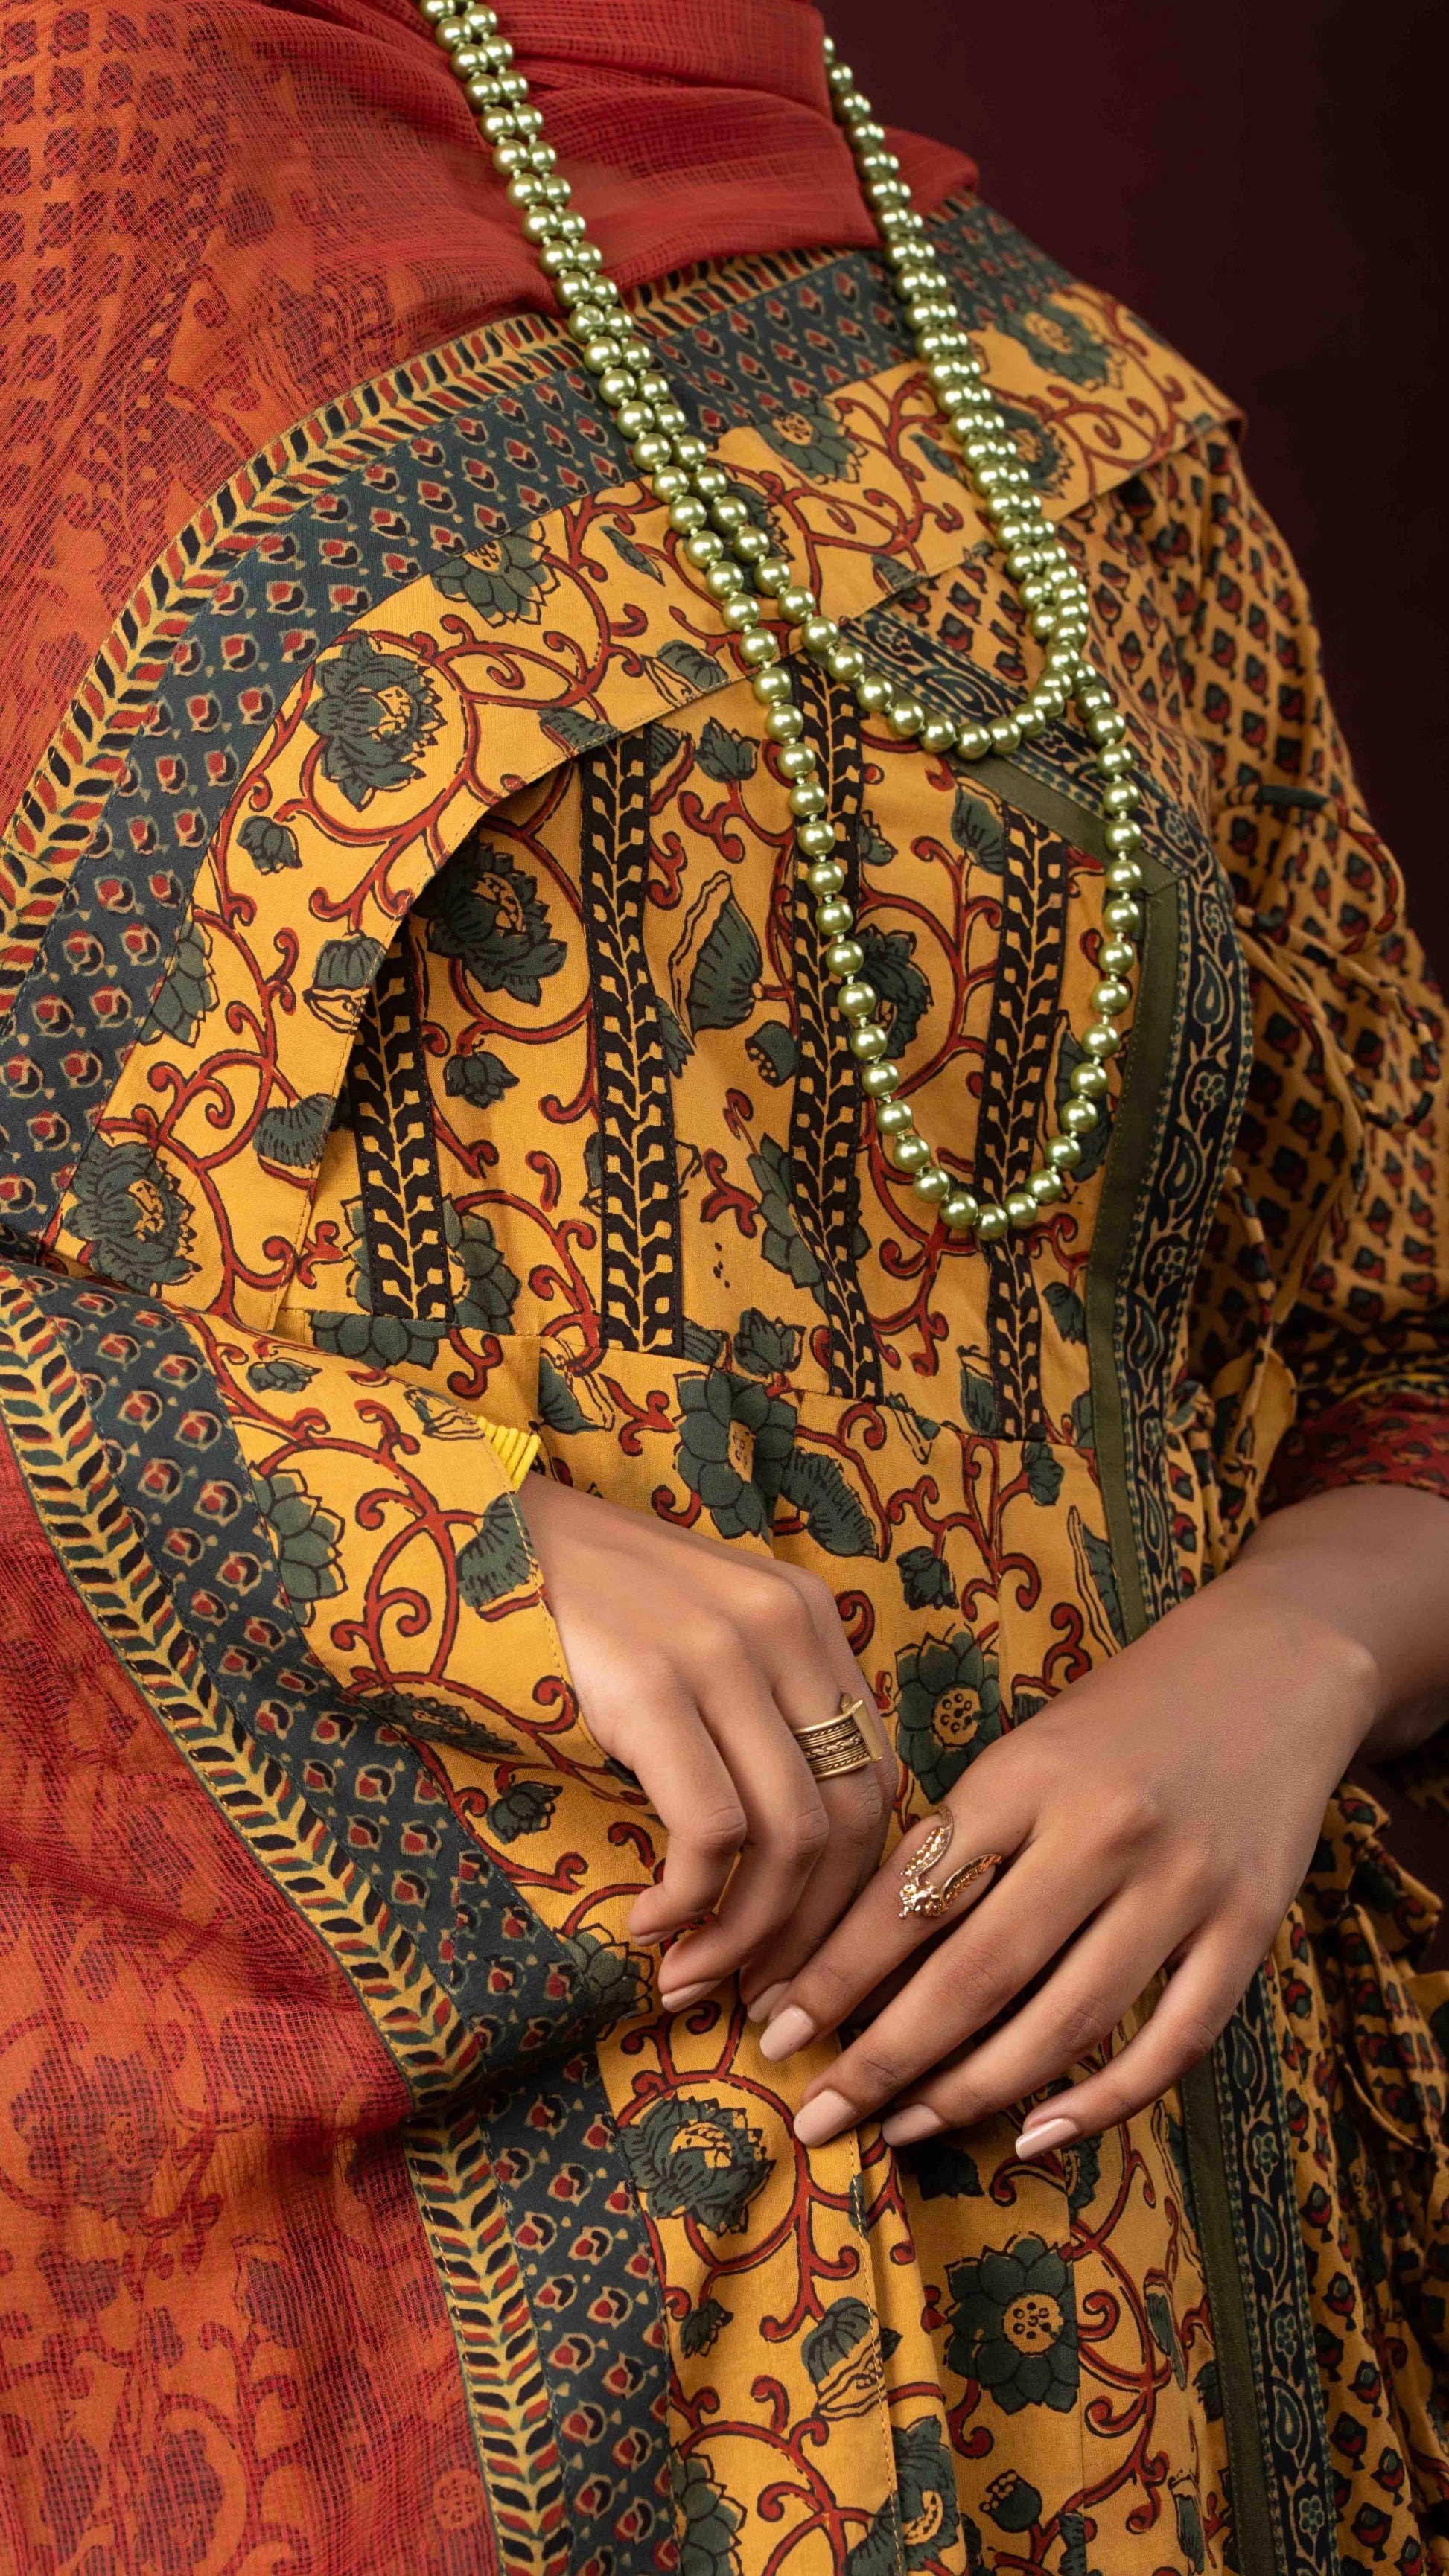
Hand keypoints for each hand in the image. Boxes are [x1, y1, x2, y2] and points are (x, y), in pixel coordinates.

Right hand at [515, 1473, 896, 2004]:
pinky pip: (711, 1829)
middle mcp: (785, 1627)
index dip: (850, 1890)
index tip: (802, 1959)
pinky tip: (651, 1921)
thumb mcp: (701, 1640)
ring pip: (788, 1836)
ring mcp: (722, 1652)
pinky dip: (691, 1901)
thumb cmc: (588, 1611)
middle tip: (759, 2000)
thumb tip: (792, 1867)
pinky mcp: (654, 1685)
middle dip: (809, 1935)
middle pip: (847, 1819)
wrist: (482, 1533)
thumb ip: (759, 1716)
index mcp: (809, 1619)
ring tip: (691, 1976)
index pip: (875, 1780)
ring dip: (745, 1935)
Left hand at [753, 1486, 1448, 2154]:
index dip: (837, 1978)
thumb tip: (860, 1955)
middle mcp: (1103, 1833)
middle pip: (977, 1976)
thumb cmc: (1118, 1717)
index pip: (912, 1897)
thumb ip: (959, 1840)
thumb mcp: (1024, 1751)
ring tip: (902, 2131)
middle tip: (816, 2117)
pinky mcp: (1248, 1930)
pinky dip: (1101, 2103)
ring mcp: (1182, 1887)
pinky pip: (1170, 2044)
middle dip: (883, 2061)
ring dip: (971, 2095)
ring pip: (1064, 2025)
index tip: (775, 2034)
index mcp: (1027, 1776)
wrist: (1271, 1670)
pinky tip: (1035, 2135)